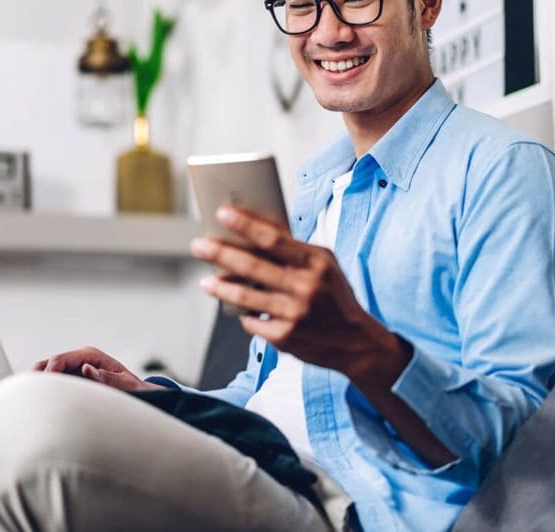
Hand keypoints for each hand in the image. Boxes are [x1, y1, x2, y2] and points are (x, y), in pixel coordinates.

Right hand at [33, 346, 165, 391]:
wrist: (140, 394)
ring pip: (47, 373)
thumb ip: (107, 378)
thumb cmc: (134, 389)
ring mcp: (74, 369)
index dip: (48, 373)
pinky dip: (46, 391)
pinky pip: (53, 383)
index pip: (60, 359)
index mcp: (90, 355)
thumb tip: (87, 369)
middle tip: (32, 398)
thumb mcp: (126, 385)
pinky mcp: (73, 379)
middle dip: (39, 379)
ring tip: (34, 404)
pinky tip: (42, 405)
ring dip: (41, 385)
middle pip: (49, 364)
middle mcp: (80, 359)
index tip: (42, 390)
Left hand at [190, 205, 405, 381]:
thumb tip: (255, 226)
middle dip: (220, 253)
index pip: (273, 239)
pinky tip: (241, 310)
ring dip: (220, 287)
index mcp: (316, 263)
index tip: (222, 213)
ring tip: (206, 281)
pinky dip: (244, 314)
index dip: (245, 225)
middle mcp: (305, 288)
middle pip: (251, 267)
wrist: (356, 342)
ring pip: (244, 297)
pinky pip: (252, 322)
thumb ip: (294, 248)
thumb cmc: (334, 295)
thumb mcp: (324, 264)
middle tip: (198, 245)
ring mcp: (294, 315)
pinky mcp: (285, 338)